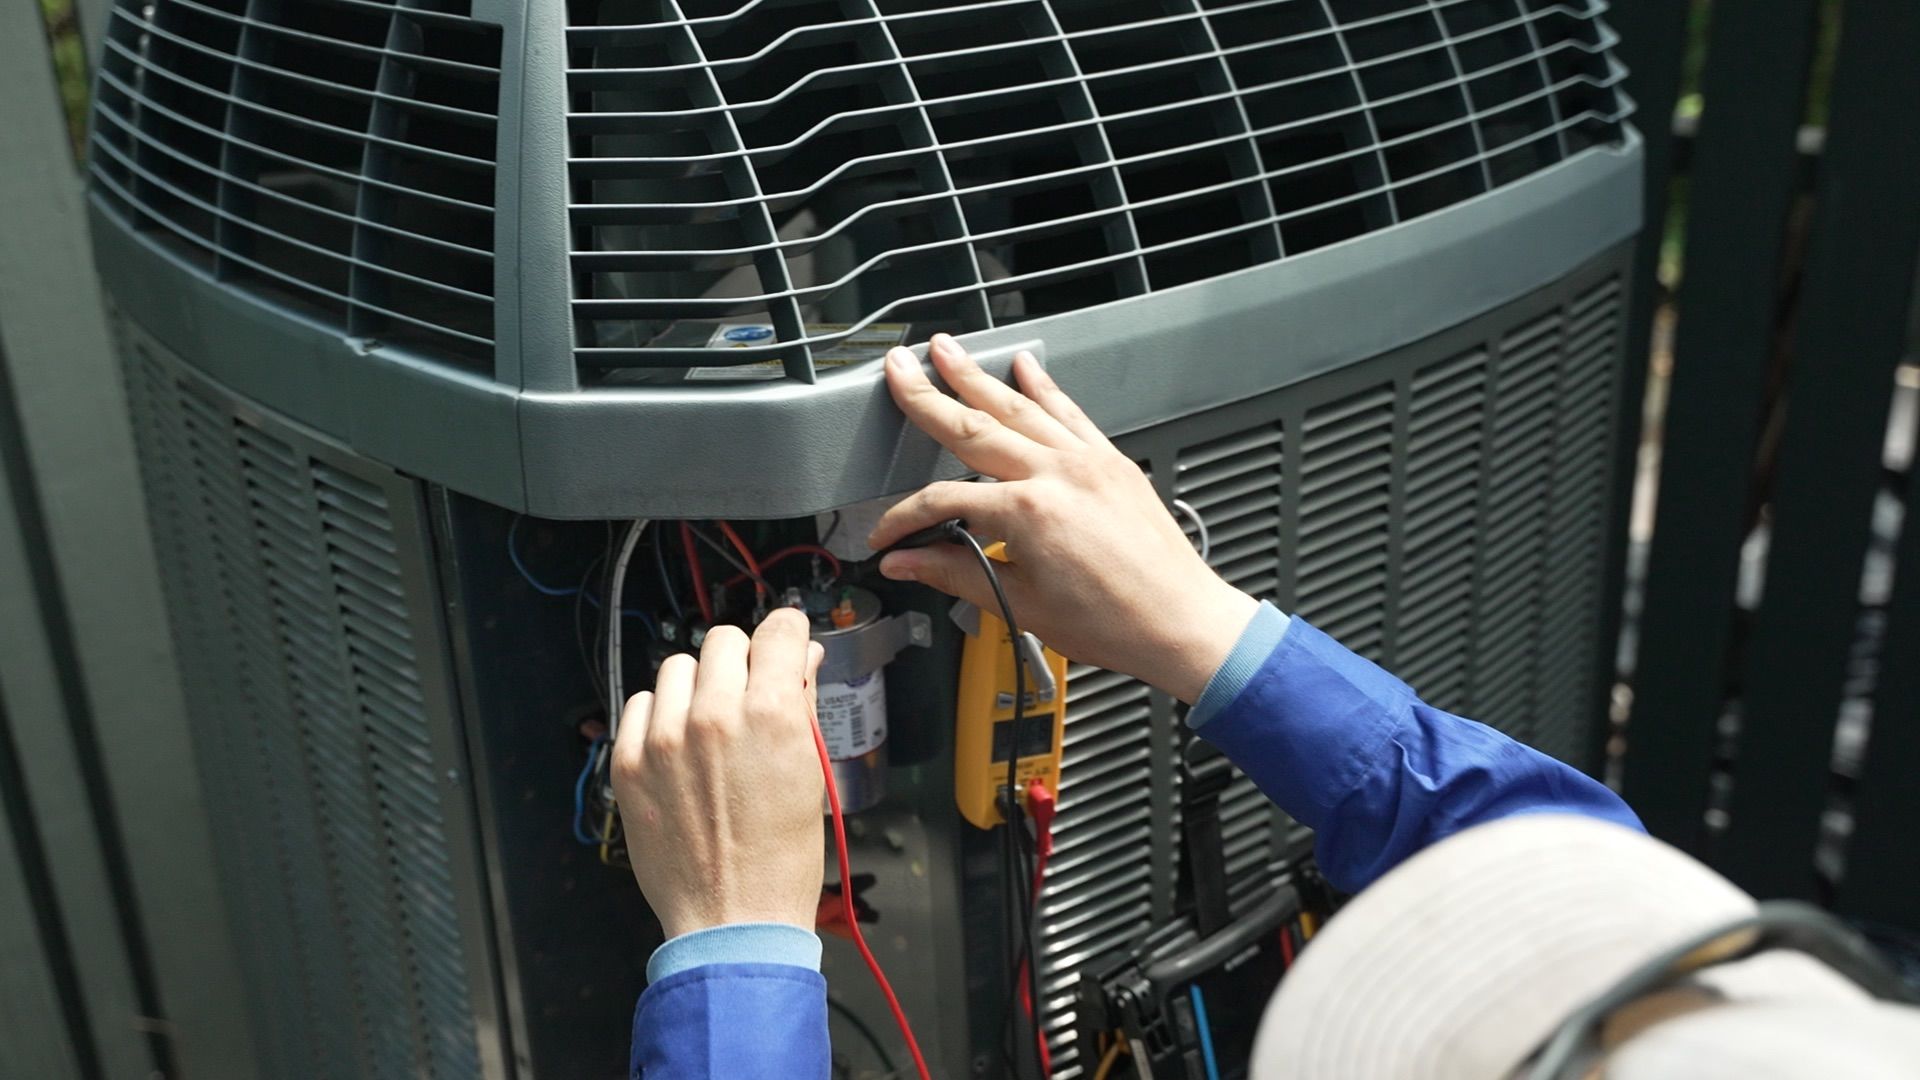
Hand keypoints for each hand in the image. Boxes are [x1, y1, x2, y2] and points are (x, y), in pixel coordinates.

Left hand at [612, 610, 827, 938]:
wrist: (732, 918)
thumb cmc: (782, 855)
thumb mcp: (810, 773)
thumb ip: (802, 705)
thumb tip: (801, 659)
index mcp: (771, 714)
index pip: (779, 630)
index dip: (787, 637)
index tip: (784, 647)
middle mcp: (714, 714)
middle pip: (723, 640)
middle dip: (741, 662)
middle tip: (746, 698)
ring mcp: (665, 737)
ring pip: (678, 667)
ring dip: (697, 687)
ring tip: (708, 728)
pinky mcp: (629, 761)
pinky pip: (641, 705)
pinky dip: (660, 717)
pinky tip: (677, 750)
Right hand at [872, 335, 1258, 702]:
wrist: (1180, 621)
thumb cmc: (1114, 622)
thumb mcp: (1023, 605)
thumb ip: (957, 574)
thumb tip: (909, 561)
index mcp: (1027, 513)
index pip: (943, 501)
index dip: (905, 517)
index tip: (888, 534)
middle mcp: (1057, 474)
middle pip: (974, 427)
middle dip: (928, 394)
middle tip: (900, 369)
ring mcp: (1087, 462)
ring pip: (1019, 406)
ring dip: (978, 374)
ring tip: (947, 349)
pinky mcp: (1111, 462)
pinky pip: (1070, 412)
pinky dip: (1045, 387)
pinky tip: (1025, 365)